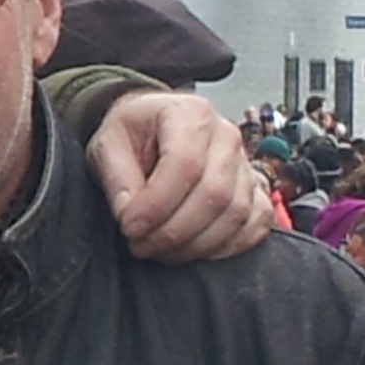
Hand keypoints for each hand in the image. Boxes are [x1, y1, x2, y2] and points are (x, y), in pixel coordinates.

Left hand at [85, 91, 270, 263]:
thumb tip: (131, 215)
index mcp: (190, 114)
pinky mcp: (255, 188)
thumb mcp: (107, 144)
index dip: (156, 205)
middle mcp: (226, 135)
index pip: (184, 165)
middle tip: (140, 245)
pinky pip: (256, 224)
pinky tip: (194, 251)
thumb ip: (117, 179)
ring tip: (159, 250)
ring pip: (235, 214)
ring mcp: (245, 163)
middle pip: (214, 194)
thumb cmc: (132, 135)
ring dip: (195, 244)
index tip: (129, 227)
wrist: (152, 129)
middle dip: (173, 231)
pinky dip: (228, 246)